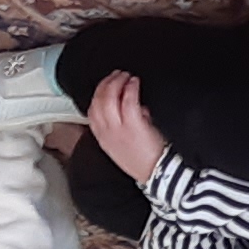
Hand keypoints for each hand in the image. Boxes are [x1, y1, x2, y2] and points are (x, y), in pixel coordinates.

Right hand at [85, 68, 168, 184]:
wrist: (156, 173)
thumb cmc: (143, 159)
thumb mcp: (124, 144)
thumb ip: (124, 124)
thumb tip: (133, 105)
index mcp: (103, 137)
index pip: (91, 111)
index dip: (97, 93)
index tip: (106, 84)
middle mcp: (107, 132)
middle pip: (98, 101)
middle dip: (106, 83)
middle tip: (118, 75)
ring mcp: (119, 129)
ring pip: (109, 98)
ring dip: (117, 82)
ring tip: (126, 76)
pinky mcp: (134, 126)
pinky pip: (128, 101)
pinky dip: (130, 88)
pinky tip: (135, 83)